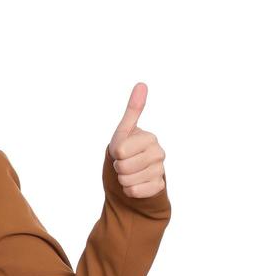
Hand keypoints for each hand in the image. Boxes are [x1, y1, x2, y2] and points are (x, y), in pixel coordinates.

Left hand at [107, 82, 165, 197]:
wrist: (135, 175)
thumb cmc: (126, 151)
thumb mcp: (124, 131)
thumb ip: (133, 109)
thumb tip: (142, 84)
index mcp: (150, 138)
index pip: (119, 151)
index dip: (115, 154)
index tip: (122, 151)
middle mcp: (159, 153)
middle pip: (123, 167)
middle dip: (118, 167)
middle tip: (125, 163)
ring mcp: (160, 171)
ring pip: (127, 181)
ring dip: (123, 180)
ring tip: (130, 173)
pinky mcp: (158, 187)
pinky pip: (134, 192)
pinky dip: (130, 191)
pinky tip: (136, 184)